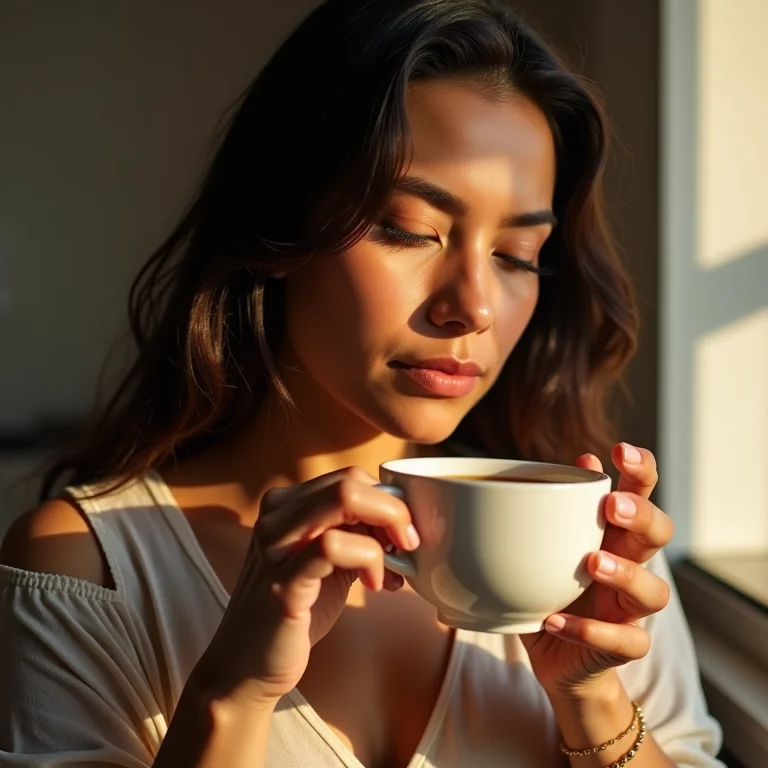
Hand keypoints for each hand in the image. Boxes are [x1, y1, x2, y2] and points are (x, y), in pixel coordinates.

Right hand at [195, 467, 417, 707]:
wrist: (246, 666)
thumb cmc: (294, 613)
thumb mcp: (329, 563)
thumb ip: (357, 537)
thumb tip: (402, 524)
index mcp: (287, 505)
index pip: (350, 477)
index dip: (386, 500)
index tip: (403, 532)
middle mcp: (277, 515)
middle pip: (350, 482)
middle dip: (393, 509)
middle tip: (408, 544)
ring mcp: (275, 545)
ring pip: (344, 500)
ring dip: (383, 534)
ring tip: (391, 570)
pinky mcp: (281, 581)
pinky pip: (333, 547)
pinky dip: (368, 559)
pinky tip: (374, 584)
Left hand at [520, 444, 673, 699]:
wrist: (558, 660)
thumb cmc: (553, 591)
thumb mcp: (549, 546)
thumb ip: (562, 509)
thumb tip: (582, 461)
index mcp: (613, 534)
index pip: (641, 493)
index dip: (641, 470)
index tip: (621, 451)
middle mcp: (630, 565)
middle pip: (659, 533)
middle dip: (641, 515)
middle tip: (611, 507)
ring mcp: (629, 609)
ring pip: (654, 591)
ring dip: (625, 573)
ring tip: (592, 563)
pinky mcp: (622, 647)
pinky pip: (624, 641)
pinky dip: (589, 632)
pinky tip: (553, 620)